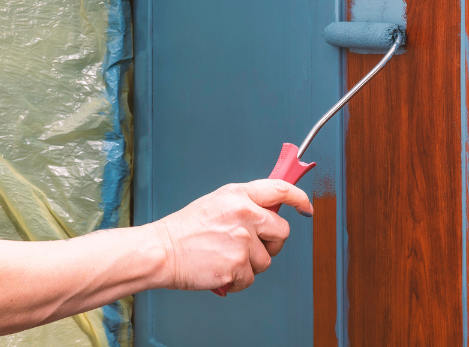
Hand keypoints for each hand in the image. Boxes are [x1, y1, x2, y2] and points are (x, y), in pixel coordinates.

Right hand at [151, 180, 313, 293]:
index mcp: (239, 195)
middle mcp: (244, 214)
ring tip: (225, 257)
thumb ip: (245, 204)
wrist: (162, 251)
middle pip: (281, 231)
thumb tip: (269, 213)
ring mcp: (242, 241)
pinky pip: (250, 278)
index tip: (306, 207)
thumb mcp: (217, 202)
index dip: (298, 198)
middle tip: (252, 246)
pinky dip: (237, 279)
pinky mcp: (236, 266)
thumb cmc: (185, 229)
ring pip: (266, 260)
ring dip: (249, 264)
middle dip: (272, 242)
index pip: (280, 189)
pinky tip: (220, 269)